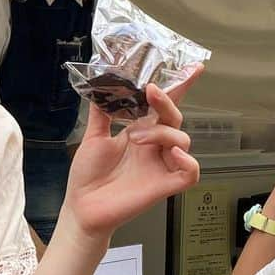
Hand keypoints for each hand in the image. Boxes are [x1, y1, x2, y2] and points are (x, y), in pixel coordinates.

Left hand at [61, 71, 201, 245]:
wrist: (81, 206)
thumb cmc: (88, 175)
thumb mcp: (93, 137)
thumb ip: (101, 111)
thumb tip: (102, 83)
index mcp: (140, 132)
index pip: (162, 106)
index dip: (179, 87)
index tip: (193, 68)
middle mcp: (154, 146)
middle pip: (173, 117)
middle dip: (166, 101)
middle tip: (150, 91)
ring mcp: (161, 165)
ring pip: (183, 139)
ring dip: (161, 131)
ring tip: (136, 138)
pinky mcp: (165, 185)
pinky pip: (191, 172)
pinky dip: (187, 161)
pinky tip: (172, 153)